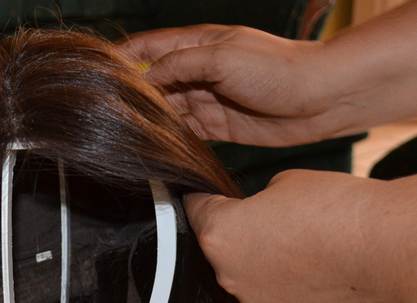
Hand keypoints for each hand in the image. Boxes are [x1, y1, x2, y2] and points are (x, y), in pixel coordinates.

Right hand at [121, 25, 332, 146]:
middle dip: (132, 96)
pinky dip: (170, 137)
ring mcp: (208, 97)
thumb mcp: (222, 57)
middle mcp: (198, 69)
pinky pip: (185, 131)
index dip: (121, 60)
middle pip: (153, 82)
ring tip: (127, 133)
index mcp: (197, 43)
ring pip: (167, 109)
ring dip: (150, 120)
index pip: (147, 48)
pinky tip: (155, 146)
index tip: (97, 75)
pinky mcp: (218, 125)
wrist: (320, 98)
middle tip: (108, 114)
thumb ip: (180, 64)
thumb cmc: (279, 68)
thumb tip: (146, 76)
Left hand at [187, 169, 395, 302]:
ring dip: (261, 262)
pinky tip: (311, 269)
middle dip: (239, 234)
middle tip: (270, 219)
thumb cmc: (334, 208)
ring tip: (298, 245)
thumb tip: (258, 214)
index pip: (195, 211)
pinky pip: (273, 297)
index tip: (209, 195)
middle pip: (220, 250)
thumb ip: (257, 202)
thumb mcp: (284, 182)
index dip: (205, 198)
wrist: (380, 248)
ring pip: (247, 277)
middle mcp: (229, 276)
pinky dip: (285, 284)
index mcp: (220, 235)